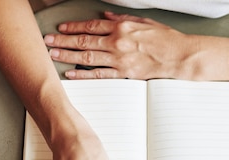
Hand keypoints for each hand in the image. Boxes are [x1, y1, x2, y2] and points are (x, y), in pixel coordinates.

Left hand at [44, 11, 197, 79]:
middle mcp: (117, 42)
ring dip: (67, 56)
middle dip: (63, 41)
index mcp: (122, 27)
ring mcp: (120, 59)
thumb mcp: (145, 21)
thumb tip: (107, 15)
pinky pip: (100, 74)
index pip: (91, 26)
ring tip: (53, 55)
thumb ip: (123, 18)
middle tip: (47, 42)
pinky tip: (71, 73)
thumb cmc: (167, 39)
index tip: (61, 28)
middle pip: (84, 40)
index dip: (73, 27)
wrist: (180, 56)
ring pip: (87, 57)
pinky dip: (83, 74)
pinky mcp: (125, 74)